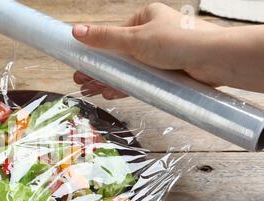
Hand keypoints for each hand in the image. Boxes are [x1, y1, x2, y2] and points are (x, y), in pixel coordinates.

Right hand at [72, 2, 263, 97]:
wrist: (213, 61)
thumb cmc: (178, 41)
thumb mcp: (134, 39)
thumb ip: (104, 37)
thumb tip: (76, 30)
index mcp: (145, 18)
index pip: (113, 36)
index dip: (95, 52)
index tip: (80, 64)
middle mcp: (152, 35)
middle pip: (118, 55)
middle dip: (99, 70)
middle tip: (81, 81)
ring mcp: (159, 56)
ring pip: (128, 70)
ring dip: (109, 80)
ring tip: (90, 90)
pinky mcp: (165, 73)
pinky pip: (140, 80)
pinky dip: (124, 87)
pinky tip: (109, 93)